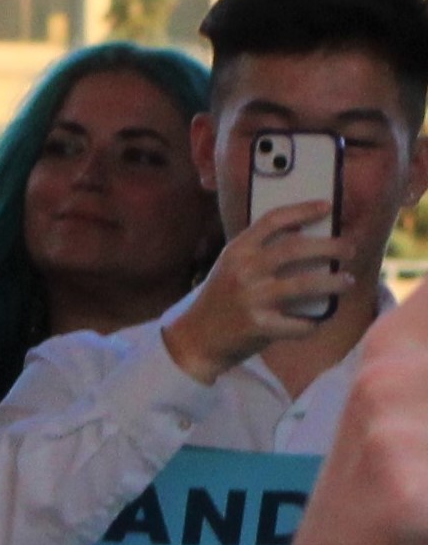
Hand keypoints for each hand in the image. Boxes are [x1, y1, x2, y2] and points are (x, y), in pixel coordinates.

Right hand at [164, 199, 342, 380]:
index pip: (272, 220)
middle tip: (349, 249)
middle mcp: (244, 270)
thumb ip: (259, 252)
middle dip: (331, 246)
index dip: (302, 210)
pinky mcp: (259, 326)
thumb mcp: (231, 267)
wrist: (195, 338)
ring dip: (335, 282)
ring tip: (348, 281)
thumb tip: (308, 235)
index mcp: (237, 251)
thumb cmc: (222, 299)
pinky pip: (300, 323)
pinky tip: (321, 319)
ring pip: (306, 284)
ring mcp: (251, 298)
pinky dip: (315, 322)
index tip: (327, 206)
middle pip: (296, 248)